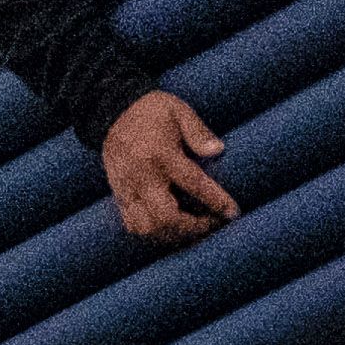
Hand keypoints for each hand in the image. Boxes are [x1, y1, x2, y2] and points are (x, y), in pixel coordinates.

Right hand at [101, 90, 237, 240]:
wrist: (111, 112)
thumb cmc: (152, 111)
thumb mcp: (178, 111)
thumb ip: (198, 131)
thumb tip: (218, 150)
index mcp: (160, 154)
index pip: (192, 183)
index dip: (215, 201)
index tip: (233, 212)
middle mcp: (141, 175)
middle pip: (165, 217)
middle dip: (192, 227)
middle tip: (212, 223)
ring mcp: (126, 188)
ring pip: (147, 227)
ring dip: (173, 234)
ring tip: (193, 227)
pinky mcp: (118, 195)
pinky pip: (133, 225)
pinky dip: (154, 232)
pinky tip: (172, 226)